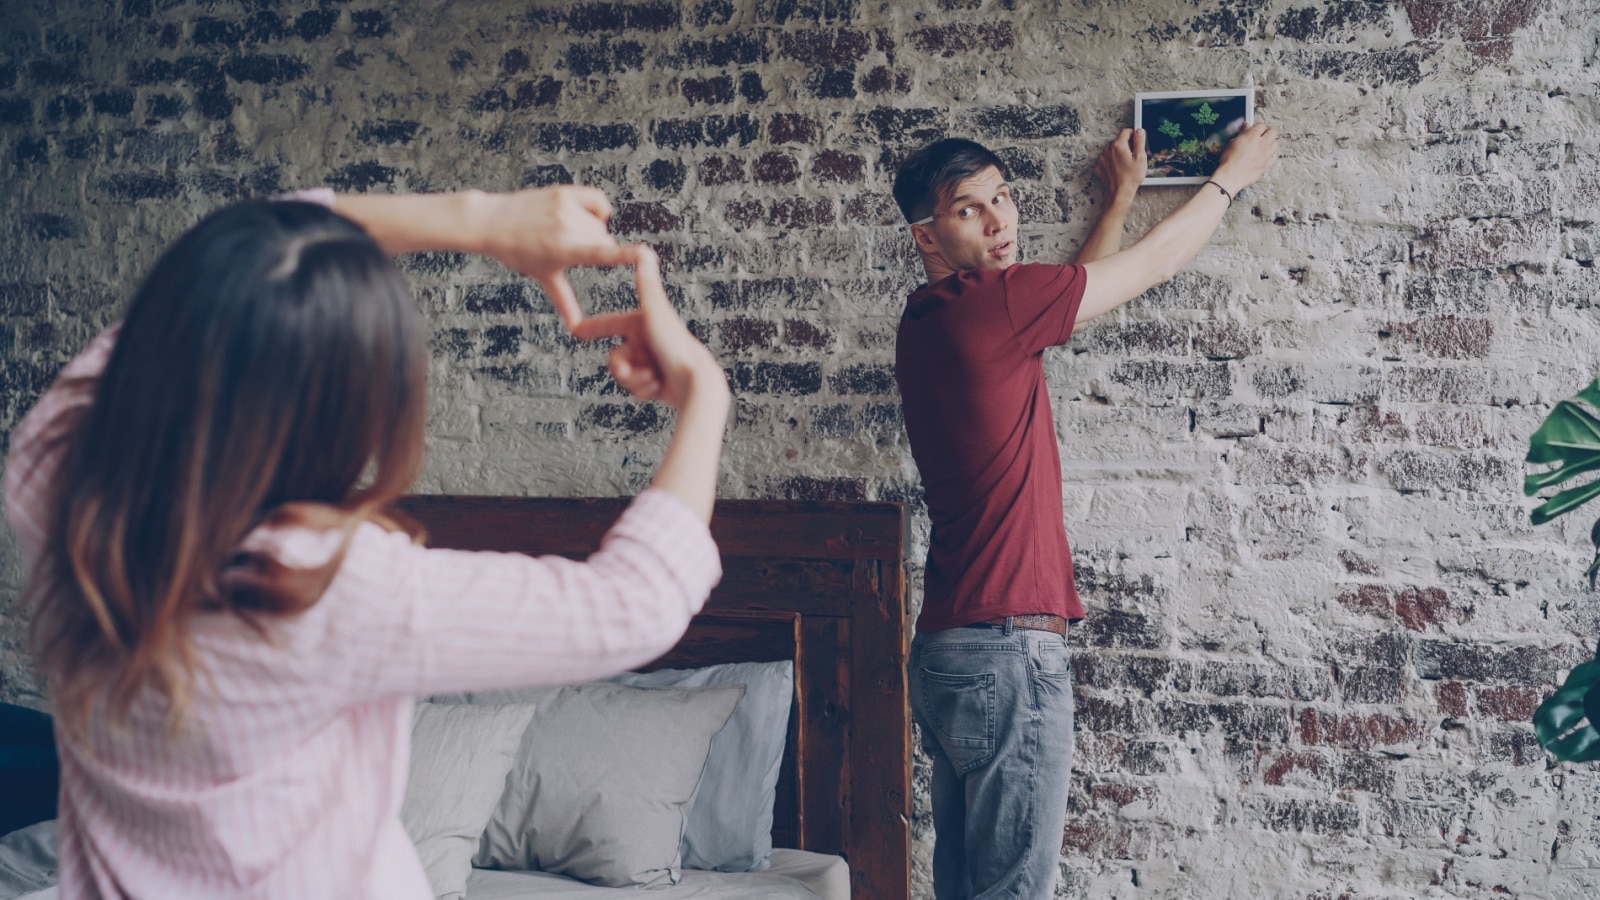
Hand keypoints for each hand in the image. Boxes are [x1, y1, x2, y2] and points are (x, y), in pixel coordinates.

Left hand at [480, 186, 638, 327]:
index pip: (600, 254)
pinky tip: (585, 216)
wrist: (492, 222)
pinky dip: (598, 209)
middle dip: (598, 248)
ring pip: (600, 224)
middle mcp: (567, 228)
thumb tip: (577, 328)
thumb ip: (564, 300)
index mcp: (563, 251)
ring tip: (569, 233)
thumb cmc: (518, 252)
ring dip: (593, 231)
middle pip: (604, 241)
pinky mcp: (564, 192)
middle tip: (573, 250)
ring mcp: (565, 208)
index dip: (625, 255)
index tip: (645, 255)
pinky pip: (598, 201)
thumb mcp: (542, 276)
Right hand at [571, 246, 726, 410]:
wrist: (697, 382)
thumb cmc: (676, 346)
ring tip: (654, 377)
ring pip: (625, 376)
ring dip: (636, 380)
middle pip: (615, 357)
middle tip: (629, 371)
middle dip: (622, 367)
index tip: (576, 331)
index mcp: (646, 323)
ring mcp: (654, 362)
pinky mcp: (658, 382)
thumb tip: (643, 250)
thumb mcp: (655, 312)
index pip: (613, 323)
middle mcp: (649, 341)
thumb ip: (646, 284)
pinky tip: (661, 387)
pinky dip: (646, 389)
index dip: (594, 327)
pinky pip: (637, 389)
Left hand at [1094, 128, 1146, 199]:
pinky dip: (1111, 162)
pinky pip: (1106, 160)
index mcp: (1119, 145)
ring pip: (1111, 150)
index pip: (1126, 132)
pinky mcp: (1099, 167)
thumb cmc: (1131, 177)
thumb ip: (1139, 141)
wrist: (1120, 192)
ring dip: (1118, 153)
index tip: (1137, 140)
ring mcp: (1102, 159)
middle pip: (1118, 141)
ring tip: (1125, 164)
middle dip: (1126, 146)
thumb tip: (1139, 131)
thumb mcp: (1141, 157)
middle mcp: (1108, 150)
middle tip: (1133, 157)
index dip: (1133, 134)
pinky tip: (1118, 169)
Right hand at [1212, 122, 1278, 194]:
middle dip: (1268, 132)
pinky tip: (1262, 158)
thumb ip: (1242, 133)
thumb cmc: (1229, 160)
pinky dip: (1269, 156)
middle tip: (1262, 136)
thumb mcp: (1232, 142)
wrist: (1231, 176)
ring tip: (1263, 146)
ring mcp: (1266, 154)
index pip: (1261, 125)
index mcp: (1252, 136)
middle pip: (1273, 132)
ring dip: (1270, 143)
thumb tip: (1246, 127)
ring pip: (1275, 143)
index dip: (1257, 127)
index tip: (1254, 130)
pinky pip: (1272, 157)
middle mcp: (1262, 143)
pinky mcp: (1266, 164)